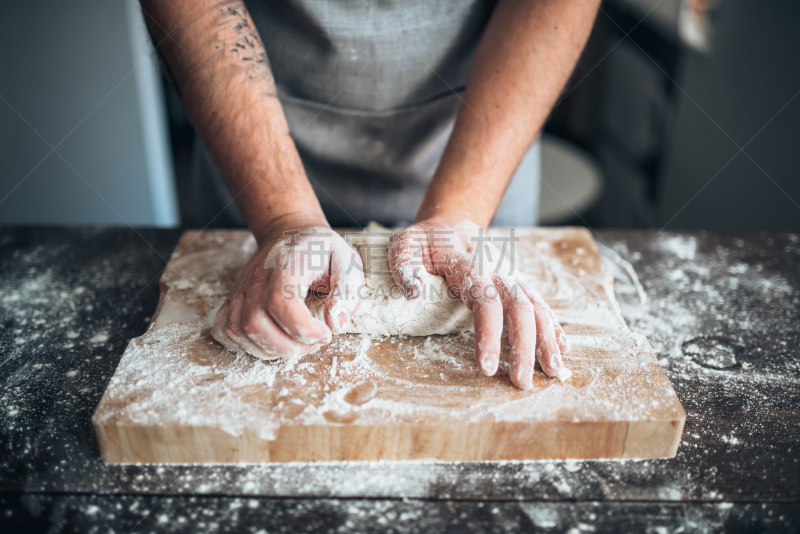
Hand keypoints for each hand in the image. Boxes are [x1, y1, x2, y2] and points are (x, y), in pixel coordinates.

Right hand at [212, 214, 363, 359]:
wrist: (291, 232)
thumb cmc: (322, 251)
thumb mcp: (347, 262)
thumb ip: (347, 293)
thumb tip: (336, 325)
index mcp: (288, 262)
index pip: (280, 303)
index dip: (302, 330)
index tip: (325, 334)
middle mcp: (257, 275)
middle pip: (255, 322)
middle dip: (288, 347)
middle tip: (313, 344)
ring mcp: (241, 287)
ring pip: (237, 329)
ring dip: (269, 350)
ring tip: (296, 345)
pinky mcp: (232, 298)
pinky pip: (223, 329)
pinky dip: (243, 346)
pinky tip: (270, 343)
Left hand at [388, 218, 569, 388]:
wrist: (450, 223)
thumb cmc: (425, 241)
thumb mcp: (405, 244)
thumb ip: (404, 264)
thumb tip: (413, 292)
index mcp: (469, 263)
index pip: (484, 301)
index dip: (489, 334)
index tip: (488, 367)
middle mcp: (498, 269)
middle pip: (519, 308)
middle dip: (524, 347)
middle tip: (522, 383)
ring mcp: (511, 276)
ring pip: (536, 306)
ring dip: (547, 339)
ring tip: (553, 372)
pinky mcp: (517, 283)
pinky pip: (540, 303)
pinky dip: (553, 325)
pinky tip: (562, 348)